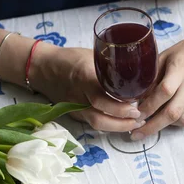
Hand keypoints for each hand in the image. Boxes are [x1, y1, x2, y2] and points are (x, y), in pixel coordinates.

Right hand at [30, 43, 144, 131]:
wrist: (42, 68)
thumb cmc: (70, 58)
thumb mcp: (92, 56)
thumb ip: (110, 67)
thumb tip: (138, 72)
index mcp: (83, 78)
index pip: (101, 98)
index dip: (120, 108)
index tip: (137, 109)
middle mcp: (78, 97)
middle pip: (99, 118)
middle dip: (122, 123)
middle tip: (140, 120)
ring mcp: (75, 108)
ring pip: (97, 124)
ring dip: (118, 127)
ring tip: (135, 123)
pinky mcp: (74, 114)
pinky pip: (93, 123)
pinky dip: (109, 124)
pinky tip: (123, 122)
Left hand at [131, 20, 183, 139]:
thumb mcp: (168, 56)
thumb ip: (154, 75)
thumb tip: (139, 97)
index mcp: (181, 68)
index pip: (163, 92)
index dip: (148, 106)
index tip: (135, 115)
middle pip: (172, 112)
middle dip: (153, 126)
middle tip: (137, 134)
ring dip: (166, 125)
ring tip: (154, 124)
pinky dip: (180, 120)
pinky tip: (171, 118)